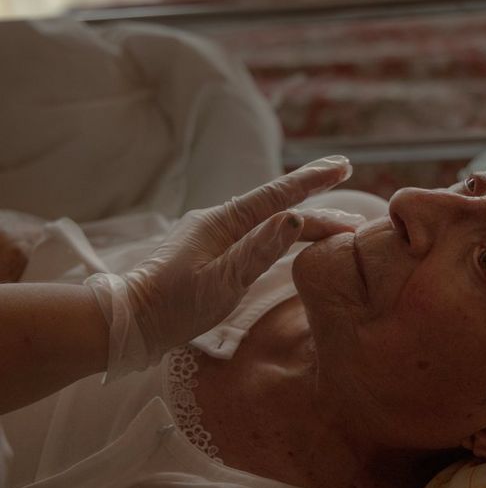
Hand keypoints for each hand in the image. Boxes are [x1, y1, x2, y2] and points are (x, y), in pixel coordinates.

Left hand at [86, 156, 354, 380]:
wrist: (131, 322)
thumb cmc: (174, 306)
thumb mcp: (221, 281)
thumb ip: (258, 250)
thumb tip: (294, 218)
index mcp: (225, 222)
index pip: (278, 195)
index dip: (313, 179)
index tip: (343, 164)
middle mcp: (223, 221)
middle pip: (280, 206)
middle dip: (318, 199)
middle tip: (350, 191)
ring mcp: (218, 235)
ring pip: (271, 221)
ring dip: (306, 220)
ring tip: (340, 225)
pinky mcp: (215, 251)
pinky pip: (259, 234)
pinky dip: (285, 232)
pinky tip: (295, 235)